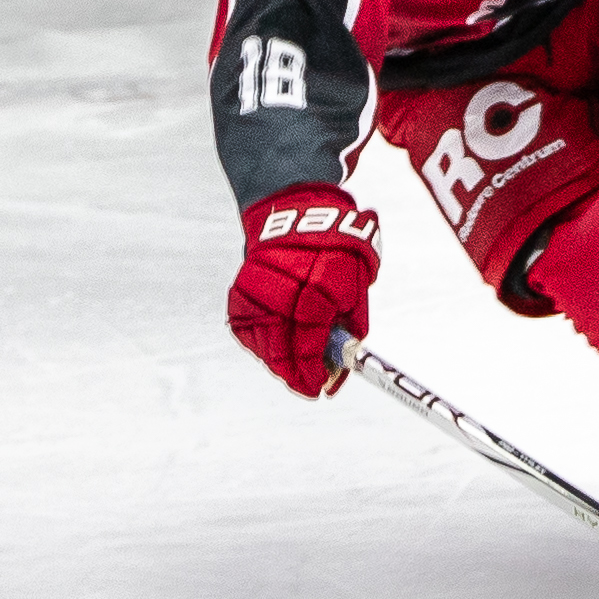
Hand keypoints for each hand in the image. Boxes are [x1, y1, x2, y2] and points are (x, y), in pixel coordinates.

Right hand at [227, 188, 378, 396]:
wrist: (294, 211)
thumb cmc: (336, 247)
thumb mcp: (359, 278)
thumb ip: (353, 321)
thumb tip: (345, 364)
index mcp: (321, 276)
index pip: (312, 334)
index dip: (315, 366)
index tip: (322, 387)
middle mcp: (283, 281)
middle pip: (282, 343)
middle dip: (296, 372)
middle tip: (308, 386)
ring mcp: (256, 286)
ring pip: (262, 341)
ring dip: (279, 362)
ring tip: (295, 372)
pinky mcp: (239, 292)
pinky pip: (247, 331)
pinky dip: (262, 346)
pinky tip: (277, 351)